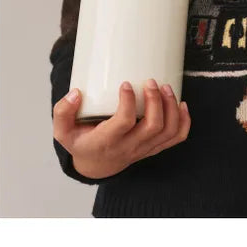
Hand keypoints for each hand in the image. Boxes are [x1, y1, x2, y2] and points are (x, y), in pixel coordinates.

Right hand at [53, 79, 190, 179]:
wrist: (96, 165)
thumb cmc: (82, 142)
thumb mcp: (64, 131)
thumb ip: (62, 112)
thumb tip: (76, 93)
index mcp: (107, 141)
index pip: (124, 122)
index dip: (128, 101)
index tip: (126, 84)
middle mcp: (129, 147)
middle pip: (152, 126)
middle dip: (155, 100)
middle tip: (150, 81)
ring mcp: (145, 148)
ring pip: (168, 131)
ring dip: (171, 107)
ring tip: (165, 86)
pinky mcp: (154, 147)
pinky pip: (176, 138)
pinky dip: (184, 121)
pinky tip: (181, 103)